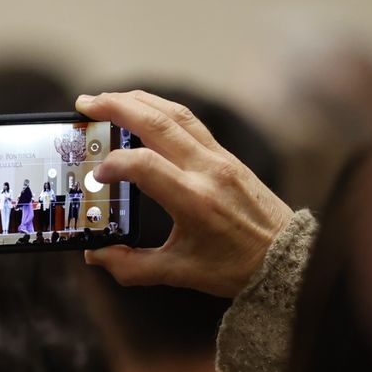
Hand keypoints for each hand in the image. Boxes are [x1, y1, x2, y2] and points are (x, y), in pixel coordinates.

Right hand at [77, 90, 293, 297]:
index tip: (96, 175)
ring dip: (138, 100)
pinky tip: (142, 110)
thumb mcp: (180, 273)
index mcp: (195, 201)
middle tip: (85, 103)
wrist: (286, 257)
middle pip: (157, 122)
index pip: (145, 165)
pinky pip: (190, 122)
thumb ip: (132, 266)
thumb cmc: (235, 267)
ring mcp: (220, 158)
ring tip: (107, 99)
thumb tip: (95, 256)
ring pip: (175, 113)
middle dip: (116, 106)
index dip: (114, 164)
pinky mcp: (227, 156)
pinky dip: (161, 109)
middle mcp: (208, 171)